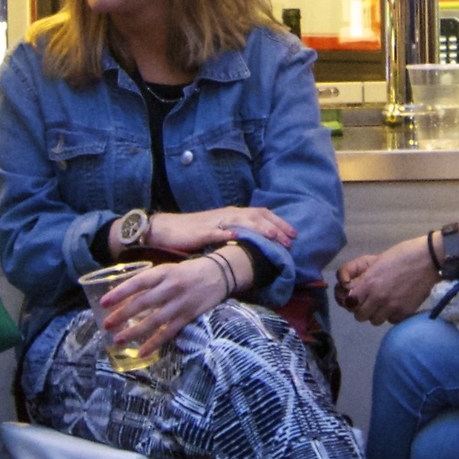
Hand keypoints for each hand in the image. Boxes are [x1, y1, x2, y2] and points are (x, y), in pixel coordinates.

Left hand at [99, 256, 233, 358]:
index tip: (104, 303)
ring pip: (154, 320)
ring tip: (118, 340)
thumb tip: (125, 296)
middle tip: (106, 325)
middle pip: (143, 303)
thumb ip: (150, 281)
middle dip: (122, 315)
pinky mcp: (188, 316)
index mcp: (163, 272)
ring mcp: (180, 303)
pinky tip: (141, 352)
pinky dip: (154, 343)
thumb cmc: (189, 271)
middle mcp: (171, 287)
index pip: (138, 283)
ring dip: (134, 331)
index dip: (120, 293)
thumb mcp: (168, 269)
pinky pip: (168, 332)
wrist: (220, 273)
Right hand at [145, 207, 296, 255]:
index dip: (278, 222)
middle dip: (276, 226)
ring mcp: (215, 222)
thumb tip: (257, 245)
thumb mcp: (220, 231)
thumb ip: (236, 234)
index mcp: (233, 214)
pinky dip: (228, 233)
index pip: (261, 214)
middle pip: (257, 216)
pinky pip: (217, 232)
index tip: (293, 234)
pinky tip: (238, 237)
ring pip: (242, 221)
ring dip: (259, 228)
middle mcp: (227, 214)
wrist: (165, 228)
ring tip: (273, 237)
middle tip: (291, 239)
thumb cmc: (193, 232)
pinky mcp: (201, 232)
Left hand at [335, 235, 441, 324]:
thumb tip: (354, 289)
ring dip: (378, 314)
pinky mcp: (405, 312)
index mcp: (369, 283)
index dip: (353, 301)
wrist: (429, 259)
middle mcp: (377, 297)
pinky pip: (391, 321)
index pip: (350, 303)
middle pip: (360, 316)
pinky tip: (397, 305)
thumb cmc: (403, 254)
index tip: (358, 298)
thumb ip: (364, 277)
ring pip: (375, 321)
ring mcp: (391, 306)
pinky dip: (393, 315)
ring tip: (385, 304)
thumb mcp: (378, 261)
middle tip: (371, 303)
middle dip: (364, 310)